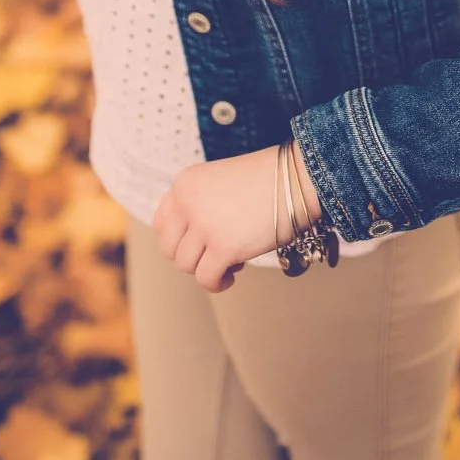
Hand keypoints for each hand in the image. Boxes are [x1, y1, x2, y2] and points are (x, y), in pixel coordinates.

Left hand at [152, 142, 323, 291]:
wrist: (298, 176)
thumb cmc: (267, 179)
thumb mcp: (219, 182)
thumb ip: (198, 204)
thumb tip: (188, 243)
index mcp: (184, 183)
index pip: (161, 222)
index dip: (178, 238)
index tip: (197, 243)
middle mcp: (187, 202)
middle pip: (169, 248)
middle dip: (191, 256)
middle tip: (215, 252)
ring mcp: (204, 225)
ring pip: (186, 266)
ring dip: (206, 268)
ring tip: (230, 260)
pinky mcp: (223, 247)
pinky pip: (206, 279)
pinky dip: (217, 283)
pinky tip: (232, 274)